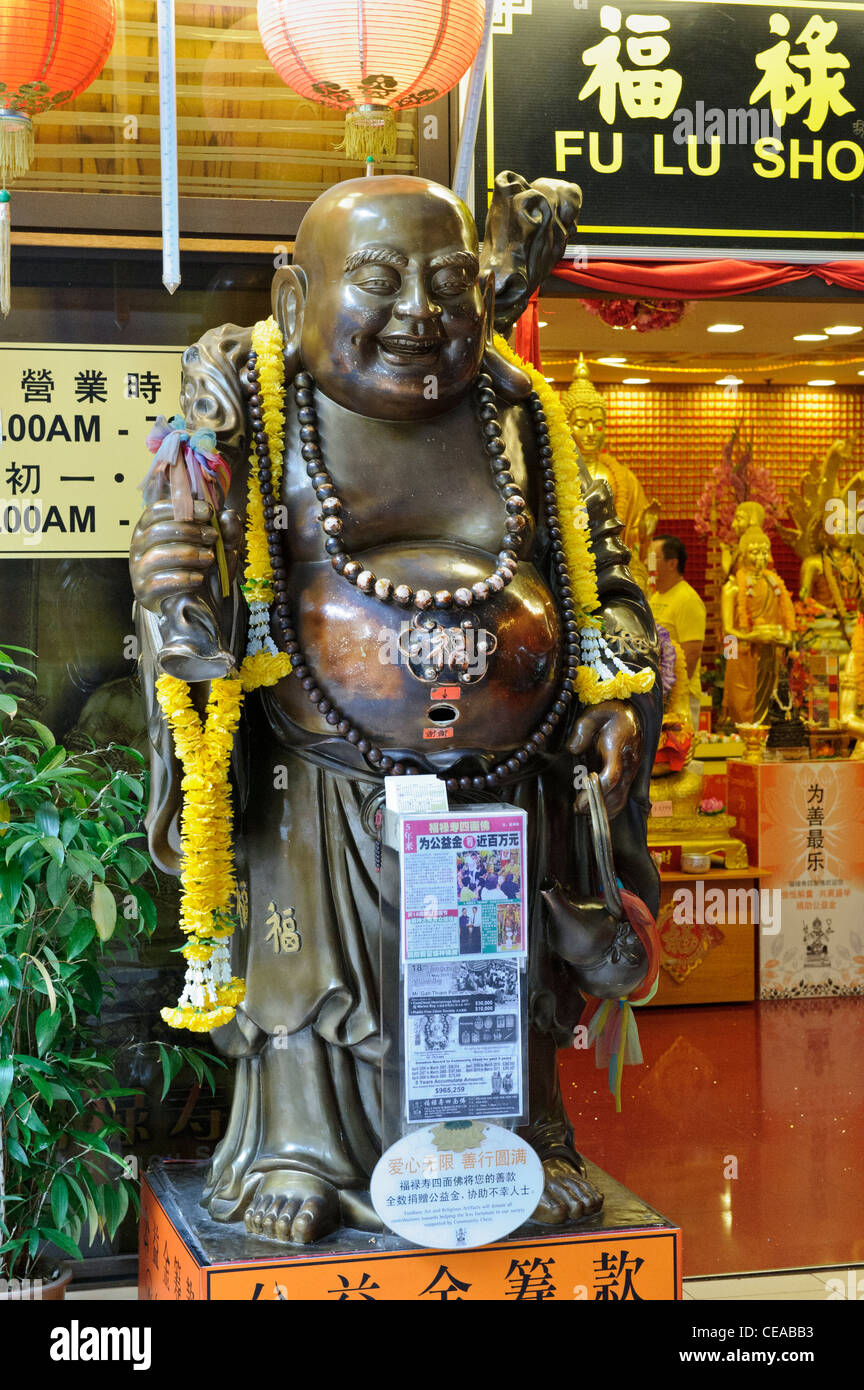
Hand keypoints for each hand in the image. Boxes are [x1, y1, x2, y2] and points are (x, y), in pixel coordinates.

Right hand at [130, 500, 240, 611]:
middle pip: (157, 531)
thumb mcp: (219, 548)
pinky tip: (199, 578)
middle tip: (213, 537)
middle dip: (189, 531)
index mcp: (152, 527)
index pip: (157, 510)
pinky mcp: (143, 592)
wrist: (196, 605)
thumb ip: (226, 531)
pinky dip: (182, 578)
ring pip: (157, 555)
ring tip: (209, 558)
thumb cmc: (201, 568)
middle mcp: (140, 546)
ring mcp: (139, 569)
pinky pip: (158, 582)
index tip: (208, 512)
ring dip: (187, 554)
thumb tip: (229, 514)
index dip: (182, 508)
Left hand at [569, 699, 642, 818]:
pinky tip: (596, 811)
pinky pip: (623, 797)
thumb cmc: (609, 713)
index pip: (611, 775)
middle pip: (616, 793)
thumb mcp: (592, 713)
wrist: (631, 712)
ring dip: (603, 809)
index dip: (596, 791)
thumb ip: (581, 731)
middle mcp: (629, 762)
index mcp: (618, 745)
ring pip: (621, 798)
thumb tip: (573, 750)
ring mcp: (631, 770)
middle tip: (577, 809)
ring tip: (583, 810)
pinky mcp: (630, 776)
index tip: (579, 801)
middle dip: (596, 805)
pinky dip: (611, 808)